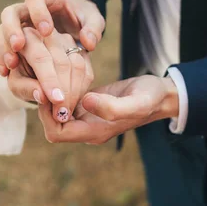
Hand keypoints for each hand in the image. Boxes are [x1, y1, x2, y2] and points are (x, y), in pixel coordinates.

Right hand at [0, 0, 104, 75]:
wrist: (74, 23)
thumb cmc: (83, 18)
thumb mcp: (93, 20)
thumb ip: (93, 28)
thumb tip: (88, 43)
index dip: (38, 11)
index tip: (47, 31)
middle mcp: (28, 8)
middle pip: (10, 12)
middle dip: (12, 29)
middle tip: (19, 46)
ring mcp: (18, 24)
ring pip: (2, 30)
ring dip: (4, 47)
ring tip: (11, 64)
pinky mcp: (14, 40)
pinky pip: (2, 47)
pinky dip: (1, 59)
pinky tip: (5, 73)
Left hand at [6, 27, 93, 121]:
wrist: (31, 69)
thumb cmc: (21, 77)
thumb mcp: (16, 85)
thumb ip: (26, 89)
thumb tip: (43, 96)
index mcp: (27, 37)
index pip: (40, 58)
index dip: (49, 80)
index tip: (56, 101)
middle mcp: (48, 34)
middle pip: (61, 62)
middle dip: (64, 90)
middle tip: (61, 114)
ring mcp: (66, 39)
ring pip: (76, 65)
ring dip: (74, 91)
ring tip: (66, 111)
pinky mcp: (79, 49)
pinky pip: (86, 69)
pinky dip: (81, 88)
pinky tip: (74, 102)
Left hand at [37, 75, 178, 143]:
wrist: (162, 94)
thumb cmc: (151, 98)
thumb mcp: (137, 102)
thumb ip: (112, 107)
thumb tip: (85, 102)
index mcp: (95, 132)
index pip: (57, 133)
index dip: (48, 115)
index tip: (48, 91)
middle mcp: (87, 128)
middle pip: (52, 124)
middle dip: (45, 104)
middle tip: (45, 79)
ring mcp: (87, 117)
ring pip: (55, 112)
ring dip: (50, 96)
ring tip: (50, 73)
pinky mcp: (88, 104)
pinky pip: (65, 101)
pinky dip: (59, 89)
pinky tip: (60, 72)